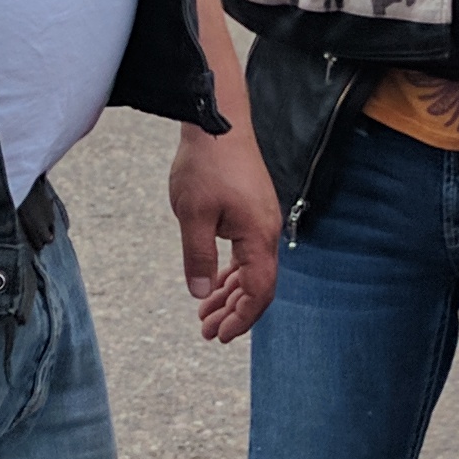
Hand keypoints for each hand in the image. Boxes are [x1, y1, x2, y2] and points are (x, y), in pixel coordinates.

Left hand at [169, 124, 280, 343]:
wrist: (217, 121)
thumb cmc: (206, 164)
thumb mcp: (193, 216)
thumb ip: (198, 258)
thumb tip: (200, 293)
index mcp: (257, 236)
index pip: (258, 291)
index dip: (241, 318)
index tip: (221, 336)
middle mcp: (265, 231)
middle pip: (257, 285)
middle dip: (233, 312)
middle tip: (208, 332)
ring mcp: (259, 220)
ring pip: (250, 269)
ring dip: (229, 293)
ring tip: (206, 314)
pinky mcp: (250, 210)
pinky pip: (245, 252)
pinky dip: (230, 272)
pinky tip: (214, 283)